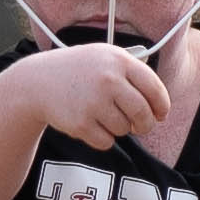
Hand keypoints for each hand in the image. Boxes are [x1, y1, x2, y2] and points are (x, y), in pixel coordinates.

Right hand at [30, 38, 170, 149]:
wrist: (38, 81)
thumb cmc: (78, 70)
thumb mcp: (105, 57)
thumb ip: (133, 73)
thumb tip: (159, 104)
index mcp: (119, 60)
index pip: (154, 88)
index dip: (161, 106)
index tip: (160, 114)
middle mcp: (108, 80)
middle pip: (143, 113)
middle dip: (145, 124)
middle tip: (141, 126)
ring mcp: (94, 102)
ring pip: (124, 129)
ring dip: (119, 128)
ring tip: (103, 115)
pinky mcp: (81, 123)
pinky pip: (107, 142)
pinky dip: (103, 138)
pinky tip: (90, 123)